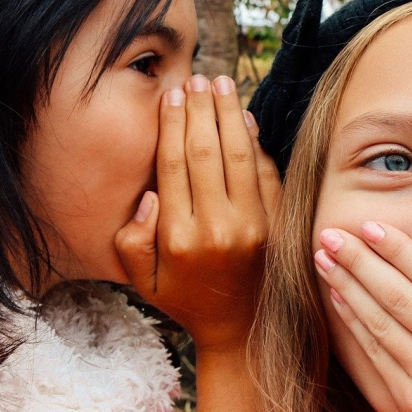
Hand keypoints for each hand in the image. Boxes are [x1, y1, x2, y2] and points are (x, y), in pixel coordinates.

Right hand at [115, 74, 280, 354]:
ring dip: (230, 114)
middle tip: (196, 78)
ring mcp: (255, 226)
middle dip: (200, 109)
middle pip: (206, 151)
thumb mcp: (142, 281)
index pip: (174, 165)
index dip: (172, 124)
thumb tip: (150, 195)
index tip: (172, 96)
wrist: (242, 333)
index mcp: (180, 238)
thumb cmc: (186, 299)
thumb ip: (132, 240)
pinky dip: (256, 141)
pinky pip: (267, 172)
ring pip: (240, 154)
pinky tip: (245, 118)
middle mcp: (218, 228)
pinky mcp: (279, 225)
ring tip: (221, 84)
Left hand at [314, 221, 411, 411]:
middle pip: (402, 296)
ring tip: (325, 259)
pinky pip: (376, 355)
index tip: (371, 226)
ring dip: (348, 287)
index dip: (400, 250)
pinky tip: (339, 299)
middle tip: (330, 234)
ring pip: (382, 323)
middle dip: (361, 260)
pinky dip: (355, 324)